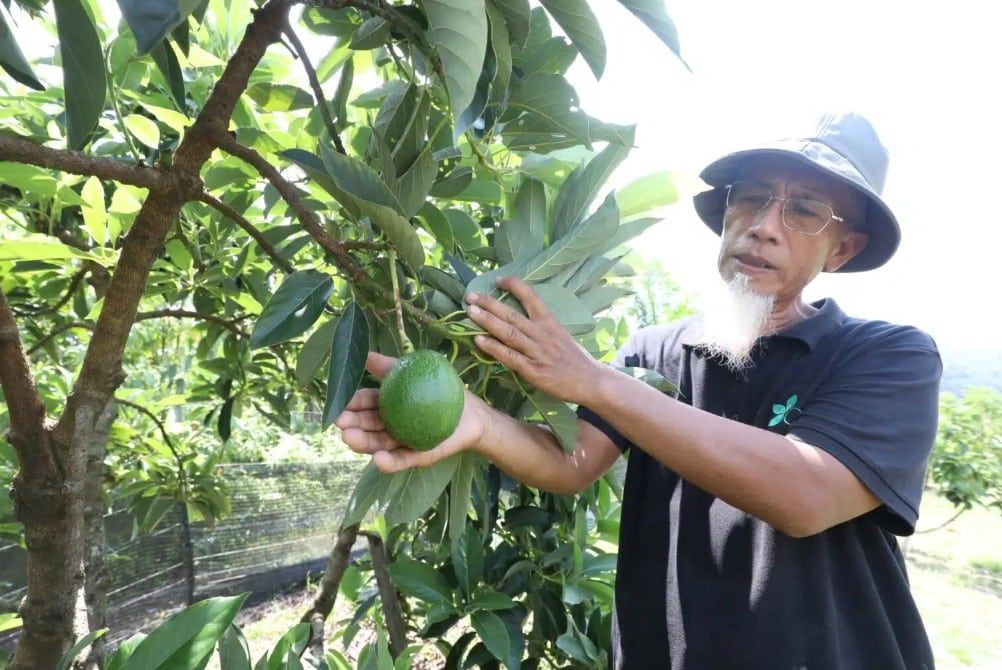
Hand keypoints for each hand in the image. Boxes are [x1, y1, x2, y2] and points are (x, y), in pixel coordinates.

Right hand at [334, 352, 493, 472]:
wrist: (473, 414)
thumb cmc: (443, 389)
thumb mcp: (413, 372)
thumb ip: (389, 366)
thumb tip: (365, 353)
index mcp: (386, 406)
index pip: (365, 405)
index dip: (352, 405)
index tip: (340, 403)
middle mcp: (389, 426)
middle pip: (366, 427)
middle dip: (351, 425)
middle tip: (340, 422)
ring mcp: (401, 443)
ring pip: (377, 446)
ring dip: (362, 444)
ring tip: (349, 438)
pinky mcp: (416, 457)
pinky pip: (400, 461)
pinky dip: (388, 463)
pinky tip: (378, 460)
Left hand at [465, 276, 602, 404]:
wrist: (590, 381)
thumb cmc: (574, 359)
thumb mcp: (561, 335)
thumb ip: (542, 327)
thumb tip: (520, 318)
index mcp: (550, 322)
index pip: (531, 298)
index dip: (514, 286)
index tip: (498, 280)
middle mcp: (542, 334)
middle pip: (513, 315)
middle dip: (490, 304)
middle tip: (471, 295)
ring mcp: (536, 352)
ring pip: (509, 333)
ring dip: (487, 321)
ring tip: (470, 311)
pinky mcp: (532, 371)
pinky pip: (509, 357)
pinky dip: (493, 348)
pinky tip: (478, 340)